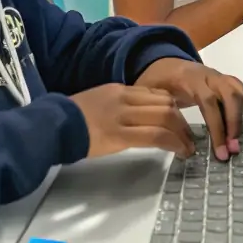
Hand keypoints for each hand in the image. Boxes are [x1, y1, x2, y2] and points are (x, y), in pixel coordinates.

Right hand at [71, 84, 194, 159]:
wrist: (53, 126)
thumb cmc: (70, 120)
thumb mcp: (97, 103)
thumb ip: (117, 106)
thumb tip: (134, 118)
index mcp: (119, 90)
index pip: (156, 93)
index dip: (173, 107)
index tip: (179, 121)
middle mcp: (124, 98)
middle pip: (166, 102)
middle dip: (182, 121)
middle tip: (188, 137)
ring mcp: (123, 115)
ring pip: (165, 116)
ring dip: (182, 133)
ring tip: (188, 147)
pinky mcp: (120, 135)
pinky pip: (154, 135)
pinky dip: (172, 142)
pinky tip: (179, 151)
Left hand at [136, 59, 242, 161]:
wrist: (163, 63)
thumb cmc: (157, 81)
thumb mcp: (150, 94)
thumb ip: (159, 112)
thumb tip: (171, 140)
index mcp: (189, 79)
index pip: (209, 101)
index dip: (217, 127)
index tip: (220, 152)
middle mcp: (208, 75)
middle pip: (230, 95)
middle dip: (234, 123)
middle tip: (232, 149)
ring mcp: (217, 76)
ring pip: (238, 92)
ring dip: (240, 117)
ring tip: (234, 141)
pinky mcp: (223, 81)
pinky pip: (239, 91)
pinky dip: (241, 110)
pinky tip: (234, 129)